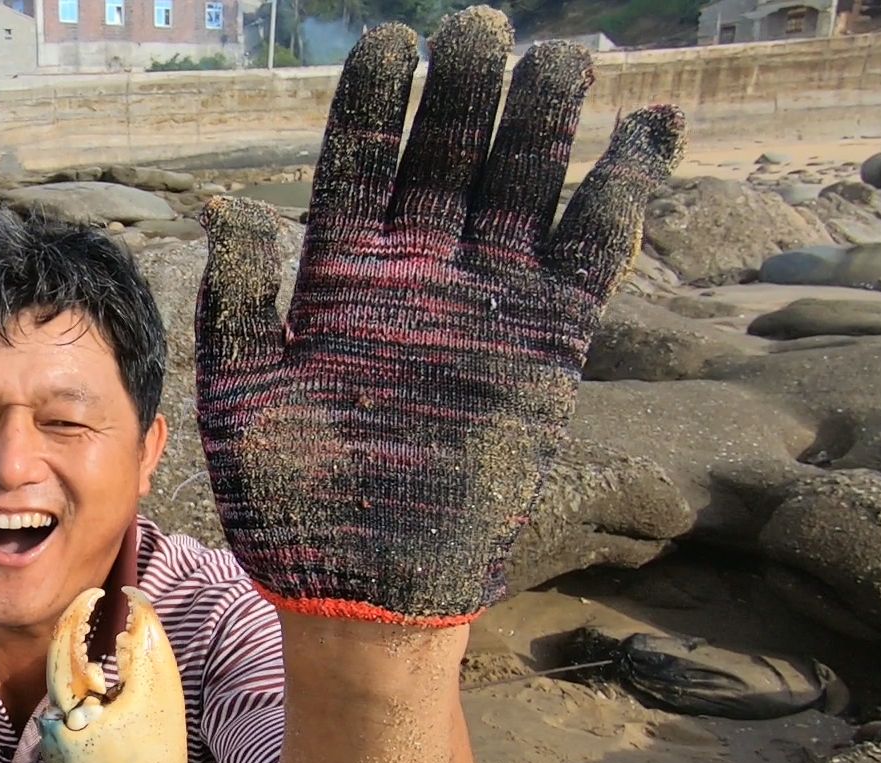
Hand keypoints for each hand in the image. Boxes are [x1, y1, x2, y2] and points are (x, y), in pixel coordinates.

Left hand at [196, 7, 684, 625]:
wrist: (367, 588)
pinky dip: (625, 192)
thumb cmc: (293, 503)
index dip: (377, 104)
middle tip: (483, 29)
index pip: (360, 164)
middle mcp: (419, 278)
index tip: (391, 43)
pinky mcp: (547, 346)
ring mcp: (486, 307)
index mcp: (343, 278)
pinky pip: (593, 254)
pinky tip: (652, 129)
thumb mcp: (245, 397)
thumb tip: (229, 205)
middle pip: (449, 157)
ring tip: (562, 57)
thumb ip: (241, 299)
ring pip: (524, 187)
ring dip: (545, 120)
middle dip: (468, 92)